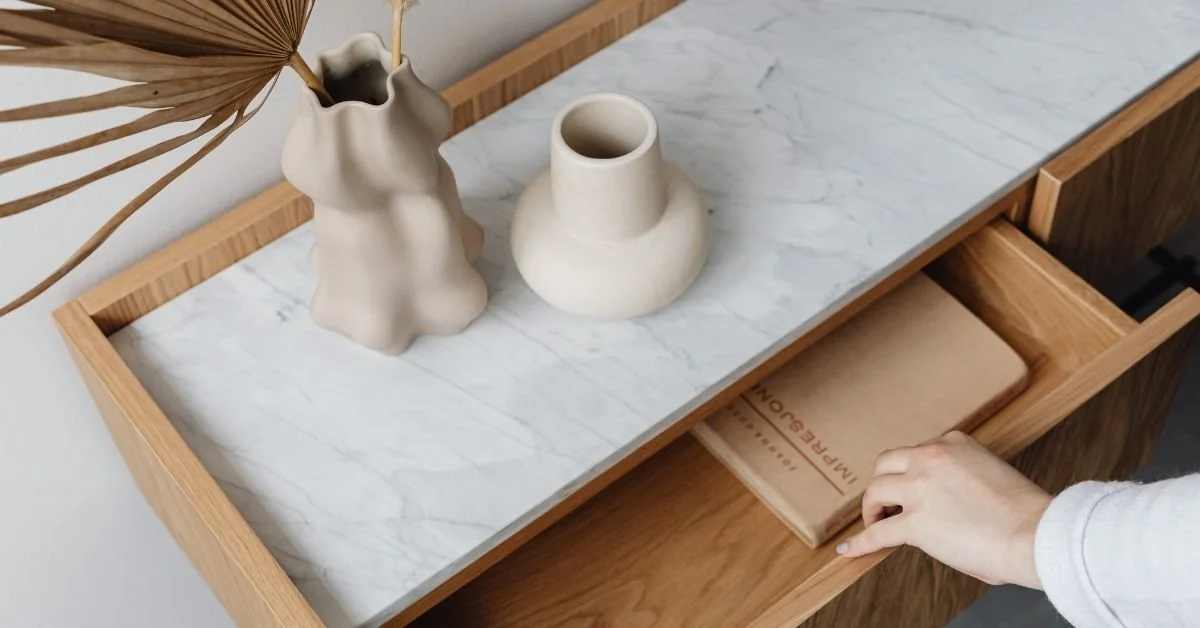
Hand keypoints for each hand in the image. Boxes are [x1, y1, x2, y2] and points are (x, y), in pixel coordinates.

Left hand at [838, 431, 1049, 588]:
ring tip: (875, 522)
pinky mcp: (915, 523)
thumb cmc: (1026, 514)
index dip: (911, 473)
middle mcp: (931, 458)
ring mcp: (920, 489)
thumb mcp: (991, 473)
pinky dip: (861, 542)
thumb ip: (963, 478)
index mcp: (954, 443)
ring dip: (872, 509)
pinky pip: (877, 533)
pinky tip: (850, 550)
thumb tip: (948, 505)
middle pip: (886, 464)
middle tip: (886, 503)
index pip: (917, 452)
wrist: (1037, 534)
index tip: (911, 487)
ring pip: (875, 491)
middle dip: (884, 483)